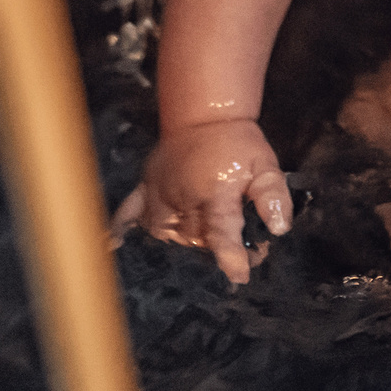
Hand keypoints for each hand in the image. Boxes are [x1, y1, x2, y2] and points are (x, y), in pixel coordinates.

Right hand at [115, 119, 289, 284]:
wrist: (206, 115)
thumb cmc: (238, 144)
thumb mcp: (266, 166)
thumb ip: (273, 197)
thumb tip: (279, 227)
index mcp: (215, 193)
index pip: (222, 233)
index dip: (231, 257)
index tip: (239, 275)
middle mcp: (184, 197)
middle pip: (197, 240)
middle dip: (216, 248)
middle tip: (237, 248)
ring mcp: (161, 194)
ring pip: (167, 234)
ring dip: (183, 242)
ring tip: (199, 240)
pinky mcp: (146, 188)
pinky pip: (129, 212)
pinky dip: (121, 228)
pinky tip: (111, 245)